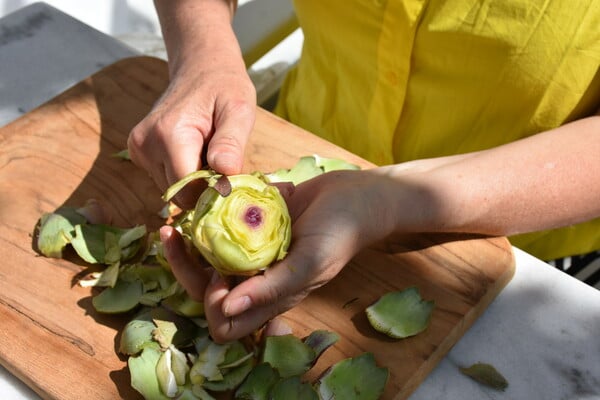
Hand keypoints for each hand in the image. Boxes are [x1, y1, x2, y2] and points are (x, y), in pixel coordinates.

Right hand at [127, 59, 255, 208]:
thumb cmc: (224, 86)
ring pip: (173, 190)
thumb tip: (225, 172)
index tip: (231, 176)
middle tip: (222, 159)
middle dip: (205, 187)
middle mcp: (146, 144)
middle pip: (179, 194)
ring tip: (208, 150)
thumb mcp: (238, 109)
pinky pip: (166, 180)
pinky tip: (195, 151)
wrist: (201, 67)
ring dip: (195, 181)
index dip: (213, 191)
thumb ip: (231, 142)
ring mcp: (139, 150)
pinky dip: (185, 174)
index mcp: (169, 135)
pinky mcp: (139, 153)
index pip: (188, 190)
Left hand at [163, 169, 401, 341]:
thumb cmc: (340, 233)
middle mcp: (255, 279)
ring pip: (205, 258)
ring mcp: (251, 252)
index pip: (225, 322)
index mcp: (269, 298)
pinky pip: (218, 229)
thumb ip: (272, 289)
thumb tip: (227, 309)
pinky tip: (200, 202)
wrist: (356, 196)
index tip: (214, 277)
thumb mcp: (310, 263)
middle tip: (174, 236)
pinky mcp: (250, 226)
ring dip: (186, 244)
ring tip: (177, 221)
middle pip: (204, 288)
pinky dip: (205, 220)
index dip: (212, 306)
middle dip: (183, 267)